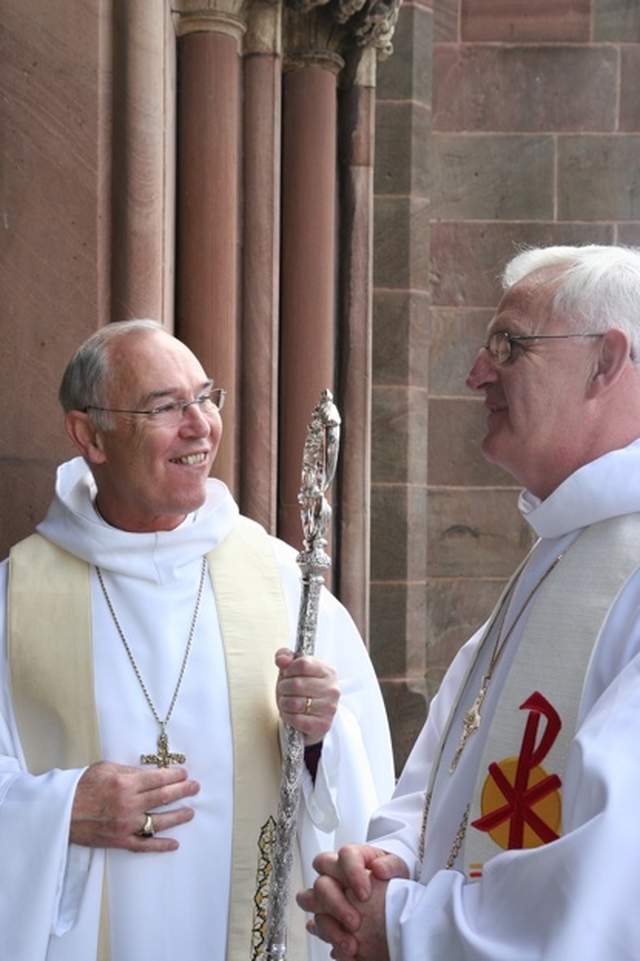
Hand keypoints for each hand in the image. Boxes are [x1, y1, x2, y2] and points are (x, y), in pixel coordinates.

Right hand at [70, 760, 200, 851]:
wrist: (61, 812)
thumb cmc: (82, 787)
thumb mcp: (107, 768)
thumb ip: (131, 771)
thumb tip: (152, 773)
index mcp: (125, 784)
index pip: (159, 778)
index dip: (175, 775)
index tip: (184, 774)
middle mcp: (128, 805)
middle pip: (163, 797)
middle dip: (183, 791)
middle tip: (195, 787)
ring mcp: (126, 825)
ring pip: (159, 821)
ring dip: (178, 816)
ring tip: (190, 812)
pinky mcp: (120, 841)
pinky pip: (144, 846)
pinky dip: (161, 846)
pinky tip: (174, 844)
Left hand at [275, 648, 338, 744]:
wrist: (313, 716)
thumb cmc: (302, 689)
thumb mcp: (294, 669)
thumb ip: (286, 657)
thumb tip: (281, 659)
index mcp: (327, 671)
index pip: (303, 664)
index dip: (289, 669)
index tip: (287, 674)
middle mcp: (332, 689)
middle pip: (296, 684)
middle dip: (283, 688)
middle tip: (285, 690)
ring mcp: (329, 708)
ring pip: (294, 703)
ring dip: (284, 703)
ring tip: (287, 702)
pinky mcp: (322, 725)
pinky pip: (296, 719)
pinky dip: (287, 716)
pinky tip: (291, 713)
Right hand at [297, 845, 408, 958]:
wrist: (394, 896)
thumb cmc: (391, 877)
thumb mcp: (397, 867)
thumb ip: (390, 865)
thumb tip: (379, 868)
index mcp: (353, 857)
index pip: (344, 855)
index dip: (352, 874)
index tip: (365, 895)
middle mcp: (334, 874)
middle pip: (321, 881)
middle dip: (336, 905)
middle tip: (356, 923)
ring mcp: (326, 894)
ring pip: (308, 901)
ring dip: (328, 925)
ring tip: (350, 944)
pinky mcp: (325, 915)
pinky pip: (315, 926)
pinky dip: (328, 939)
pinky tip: (345, 950)